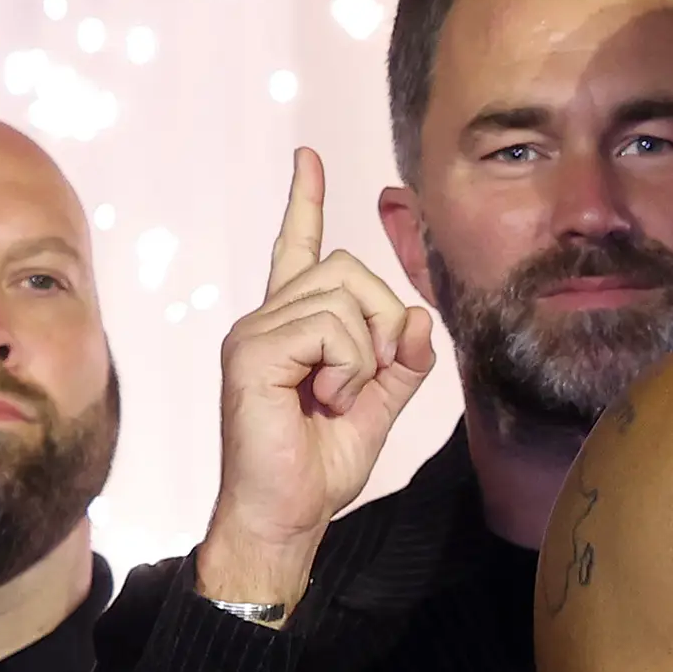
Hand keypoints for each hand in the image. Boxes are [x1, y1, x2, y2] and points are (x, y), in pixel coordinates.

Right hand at [195, 148, 437, 609]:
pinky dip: (347, 366)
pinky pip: (329, 327)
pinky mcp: (250, 350)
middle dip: (384, 323)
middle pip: (350, 270)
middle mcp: (266, 318)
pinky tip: (324, 397)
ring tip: (335, 396)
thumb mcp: (381, 405)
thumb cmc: (320, 465)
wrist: (286, 513)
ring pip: (345, 297)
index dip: (306, 202)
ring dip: (365, 353)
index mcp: (292, 326)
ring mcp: (253, 331)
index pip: (299, 249)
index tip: (308, 157)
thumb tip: (421, 316)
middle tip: (366, 380)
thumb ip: (403, 360)